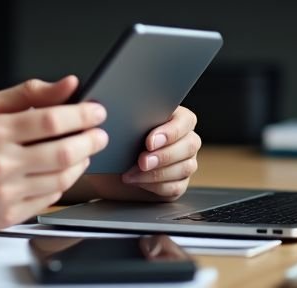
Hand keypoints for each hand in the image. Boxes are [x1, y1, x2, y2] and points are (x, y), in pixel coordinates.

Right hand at [0, 76, 108, 228]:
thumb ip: (28, 93)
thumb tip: (68, 85)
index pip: (54, 120)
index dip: (83, 114)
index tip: (97, 110)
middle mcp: (0, 163)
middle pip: (65, 152)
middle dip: (92, 140)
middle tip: (99, 132)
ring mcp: (4, 193)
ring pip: (62, 178)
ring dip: (82, 162)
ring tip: (82, 151)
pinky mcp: (5, 216)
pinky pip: (48, 200)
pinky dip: (62, 184)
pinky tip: (60, 172)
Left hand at [75, 106, 200, 202]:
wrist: (105, 169)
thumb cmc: (114, 142)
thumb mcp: (116, 126)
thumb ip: (125, 115)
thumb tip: (117, 110)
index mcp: (174, 117)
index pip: (186, 120)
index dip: (171, 131)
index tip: (149, 141)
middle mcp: (183, 139)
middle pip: (190, 145)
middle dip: (164, 154)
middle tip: (142, 161)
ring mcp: (184, 161)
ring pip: (185, 167)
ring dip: (157, 172)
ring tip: (132, 173)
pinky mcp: (178, 182)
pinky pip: (176, 186)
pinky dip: (155, 186)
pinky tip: (137, 181)